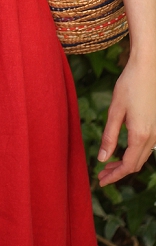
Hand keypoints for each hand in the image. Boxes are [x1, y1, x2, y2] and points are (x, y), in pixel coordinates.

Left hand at [97, 57, 155, 186]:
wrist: (147, 68)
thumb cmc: (129, 85)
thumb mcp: (115, 110)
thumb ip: (109, 136)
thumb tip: (102, 158)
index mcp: (140, 135)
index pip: (128, 165)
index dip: (114, 176)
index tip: (101, 181)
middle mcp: (152, 137)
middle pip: (136, 164)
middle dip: (118, 172)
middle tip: (101, 175)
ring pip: (141, 157)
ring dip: (126, 163)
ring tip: (107, 165)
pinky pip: (145, 148)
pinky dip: (133, 154)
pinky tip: (121, 151)